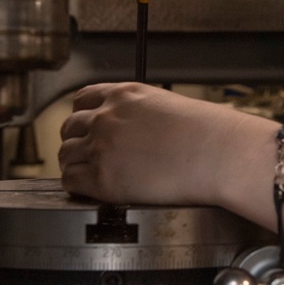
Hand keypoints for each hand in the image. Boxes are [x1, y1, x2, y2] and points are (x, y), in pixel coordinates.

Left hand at [58, 83, 237, 203]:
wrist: (217, 154)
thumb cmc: (207, 133)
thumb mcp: (168, 105)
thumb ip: (141, 114)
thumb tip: (137, 132)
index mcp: (124, 95)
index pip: (82, 100)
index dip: (82, 117)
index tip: (86, 128)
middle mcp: (106, 117)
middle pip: (69, 127)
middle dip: (75, 140)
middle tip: (85, 154)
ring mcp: (101, 147)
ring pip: (66, 154)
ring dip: (73, 163)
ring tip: (86, 174)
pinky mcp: (102, 179)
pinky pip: (70, 181)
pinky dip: (75, 185)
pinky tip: (87, 189)